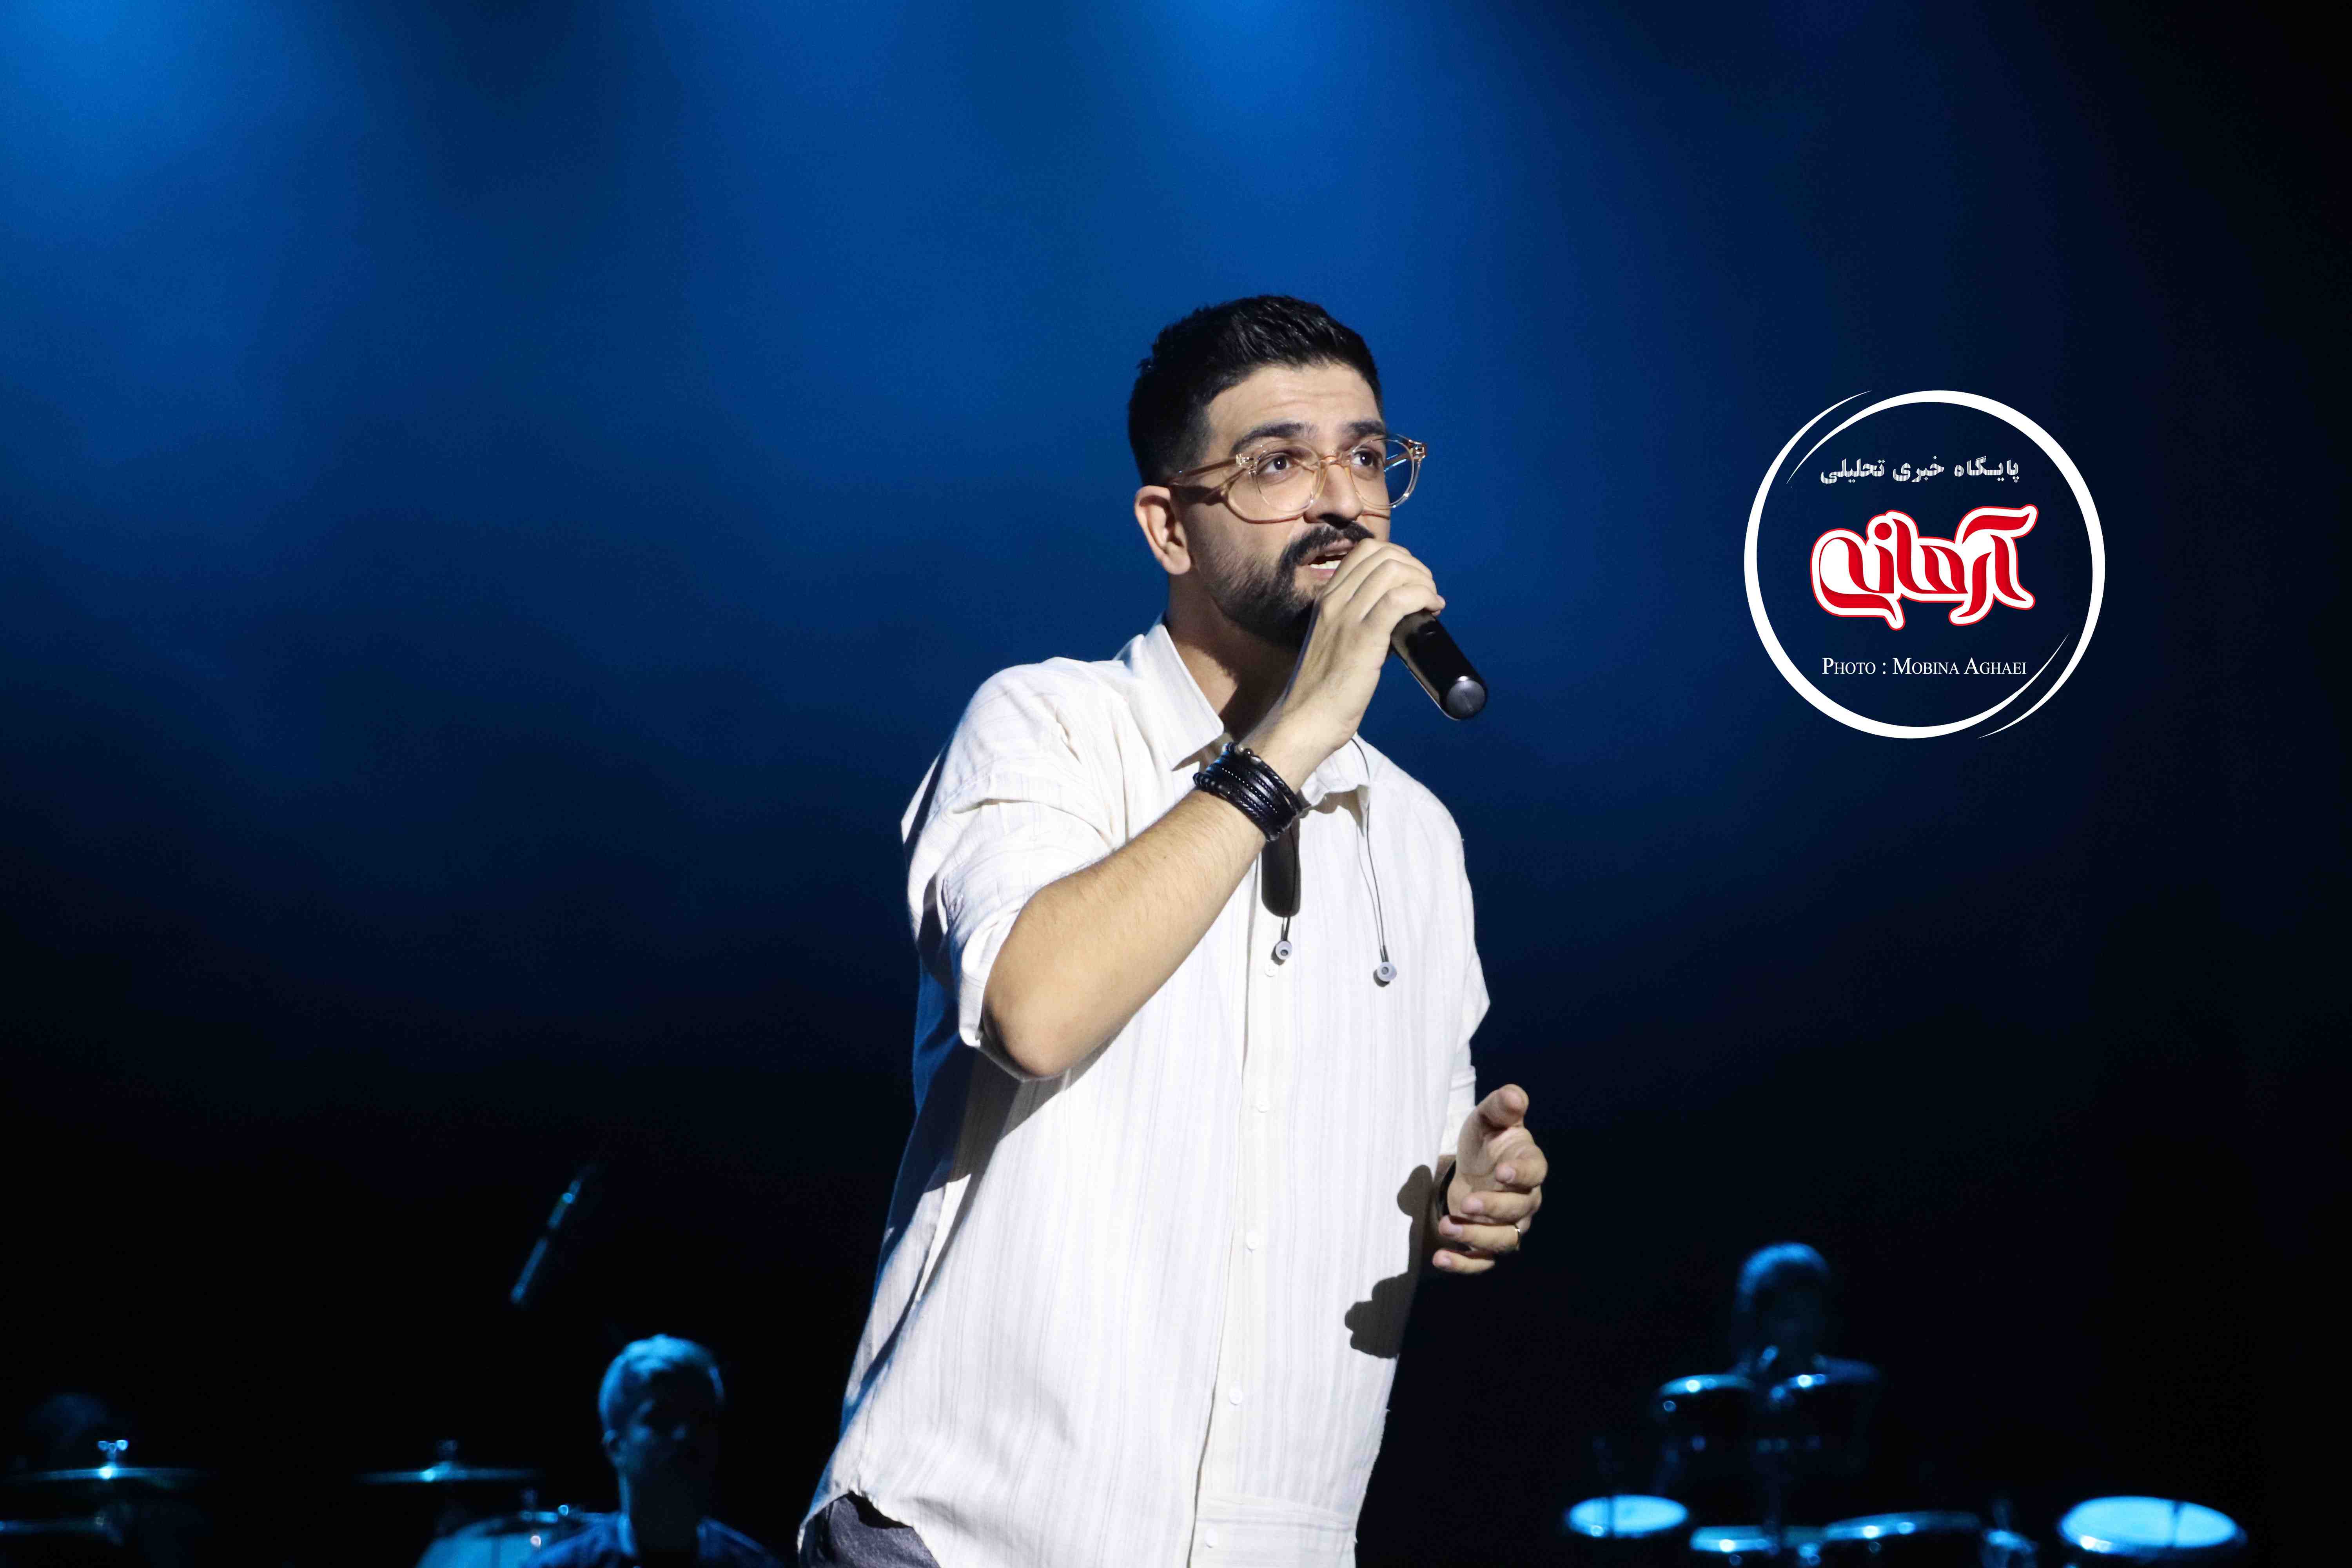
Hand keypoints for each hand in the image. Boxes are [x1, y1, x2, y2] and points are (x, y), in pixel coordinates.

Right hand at [1245, 540, 1442, 785]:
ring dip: (1423, 582)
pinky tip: (1432, 610)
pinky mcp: (1362, 638)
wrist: (1306, 719)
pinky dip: (1423, 597)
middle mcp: (1334, 600)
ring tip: (1431, 603)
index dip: (1399, 558)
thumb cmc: (1324, 689)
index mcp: (1327, 597)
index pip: (1366, 551)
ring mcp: (1347, 617)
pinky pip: (1398, 600)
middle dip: (1416, 568)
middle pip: (1384, 555)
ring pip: (1393, 571)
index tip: (1413, 583)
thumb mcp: (1334, 641)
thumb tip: (1393, 615)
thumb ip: (1355, 621)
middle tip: (1427, 594)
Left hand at [1433, 1084, 1544, 1274]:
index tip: (1502, 1171)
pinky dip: (1464, 1264)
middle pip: (1519, 1212)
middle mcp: (1526, 1200)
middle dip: (1493, 1209)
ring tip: (1446, 1226)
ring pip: (1503, 1241)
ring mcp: (1509, 1225)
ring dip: (1476, 1237)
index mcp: (1530, 1166)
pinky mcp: (1488, 1243)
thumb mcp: (1488, 1118)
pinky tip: (1440, 1259)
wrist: (1476, 1165)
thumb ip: (1501, 1106)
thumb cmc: (1487, 1140)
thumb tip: (1514, 1094)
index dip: (1522, 1175)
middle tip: (1466, 1202)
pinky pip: (1482, 1261)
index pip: (1535, 1173)